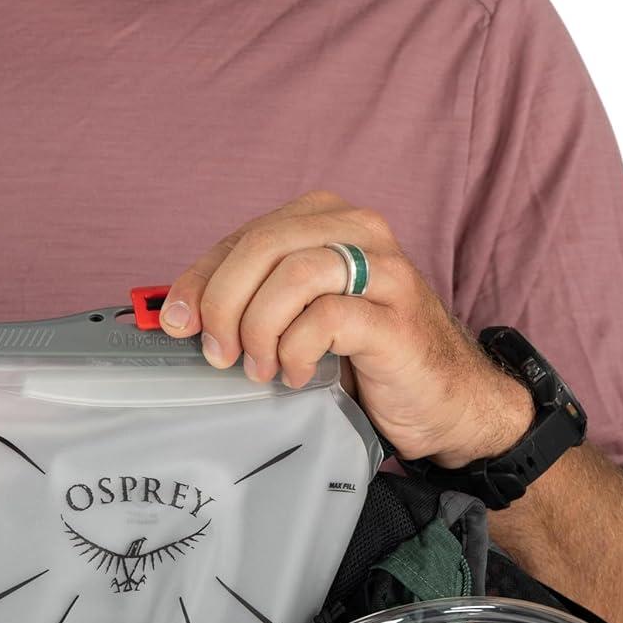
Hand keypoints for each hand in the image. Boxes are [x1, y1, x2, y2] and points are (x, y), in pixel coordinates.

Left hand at [157, 189, 534, 466]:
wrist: (446, 401)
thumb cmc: (365, 357)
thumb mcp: (298, 317)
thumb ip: (251, 302)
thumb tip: (176, 315)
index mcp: (327, 220)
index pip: (243, 236)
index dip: (200, 279)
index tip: (176, 323)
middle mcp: (359, 231)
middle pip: (263, 245)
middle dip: (224, 303)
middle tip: (218, 352)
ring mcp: (384, 271)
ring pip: (293, 275)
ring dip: (259, 328)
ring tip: (260, 367)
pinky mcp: (397, 317)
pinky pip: (326, 319)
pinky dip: (296, 351)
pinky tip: (298, 374)